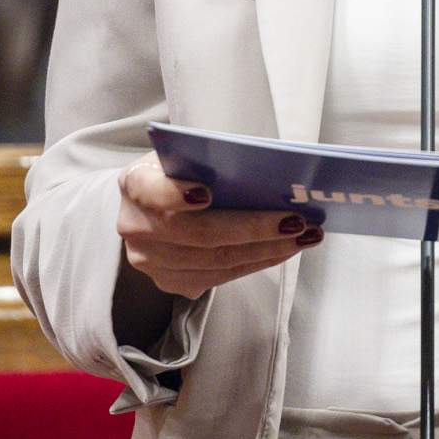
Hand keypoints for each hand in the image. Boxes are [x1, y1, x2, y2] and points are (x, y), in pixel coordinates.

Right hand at [115, 154, 319, 300]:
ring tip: (303, 236)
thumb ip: (211, 160)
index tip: (207, 192)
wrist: (155, 206)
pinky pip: (220, 278)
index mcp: (135, 183)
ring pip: (214, 261)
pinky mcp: (171, 283)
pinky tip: (283, 250)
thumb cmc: (180, 174)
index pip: (150, 190)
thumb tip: (264, 169)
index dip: (175, 194)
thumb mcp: (187, 156)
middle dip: (251, 228)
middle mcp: (135, 227)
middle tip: (295, 220)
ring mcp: (150, 261)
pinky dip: (256, 263)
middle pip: (196, 234)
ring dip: (265, 250)